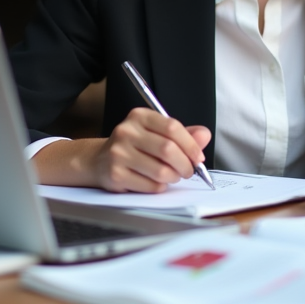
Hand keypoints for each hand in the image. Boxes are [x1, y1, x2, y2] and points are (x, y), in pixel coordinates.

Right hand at [91, 107, 210, 192]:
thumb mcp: (157, 133)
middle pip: (168, 149)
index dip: (191, 144)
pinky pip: (150, 186)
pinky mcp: (116, 174)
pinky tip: (156, 182)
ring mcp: (119, 153)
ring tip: (173, 176)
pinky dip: (160, 187)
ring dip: (173, 177)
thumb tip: (204, 135)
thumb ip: (183, 134)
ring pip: (161, 171)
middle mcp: (126, 132)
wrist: (100, 160)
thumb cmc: (134, 146)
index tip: (198, 157)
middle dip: (185, 164)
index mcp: (139, 116)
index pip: (172, 127)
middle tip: (189, 170)